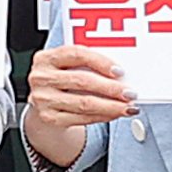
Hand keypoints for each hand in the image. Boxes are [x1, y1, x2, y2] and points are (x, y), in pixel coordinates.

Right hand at [23, 43, 134, 167]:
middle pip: (82, 80)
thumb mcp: (67, 65)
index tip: (120, 71)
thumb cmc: (61, 78)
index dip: (101, 61)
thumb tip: (121, 74)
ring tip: (127, 107)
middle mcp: (41, 77)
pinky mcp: (49, 117)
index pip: (77, 54)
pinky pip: (81, 118)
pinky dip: (102, 116)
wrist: (43, 101)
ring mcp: (43, 99)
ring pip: (84, 103)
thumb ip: (87, 64)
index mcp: (46, 57)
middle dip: (111, 88)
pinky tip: (113, 114)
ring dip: (111, 106)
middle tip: (129, 93)